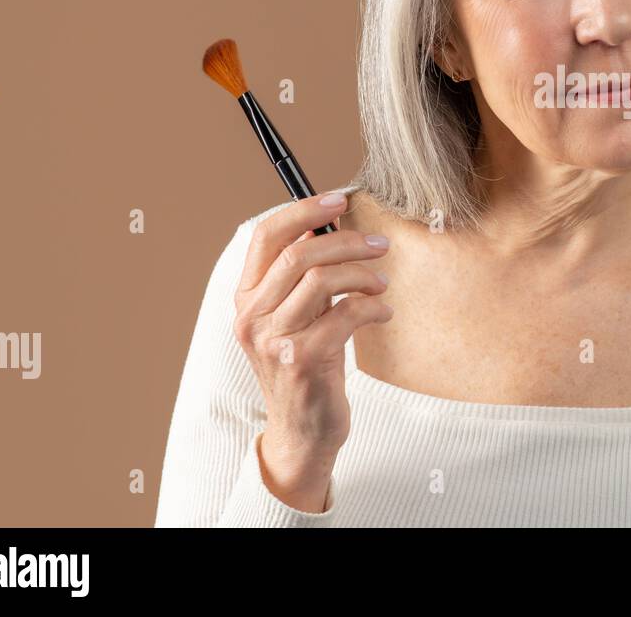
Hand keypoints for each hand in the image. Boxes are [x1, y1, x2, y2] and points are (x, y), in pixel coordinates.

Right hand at [231, 190, 391, 509]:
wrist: (302, 432)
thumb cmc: (306, 366)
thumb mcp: (294, 317)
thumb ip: (301, 277)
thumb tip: (326, 227)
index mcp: (246, 298)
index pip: (264, 236)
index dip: (303, 211)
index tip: (338, 200)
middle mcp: (252, 317)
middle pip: (298, 254)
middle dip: (347, 240)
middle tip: (379, 245)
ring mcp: (273, 340)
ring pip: (322, 280)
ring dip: (363, 274)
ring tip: (383, 283)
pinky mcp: (302, 361)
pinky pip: (346, 314)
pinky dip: (373, 307)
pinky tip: (383, 313)